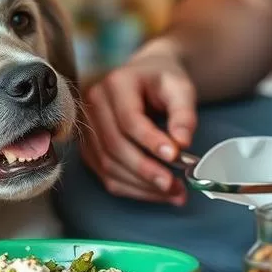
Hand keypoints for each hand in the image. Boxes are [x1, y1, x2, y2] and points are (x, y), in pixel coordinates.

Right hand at [80, 40, 196, 204]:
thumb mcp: (180, 88)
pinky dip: (132, 189)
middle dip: (146, 170)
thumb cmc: (162, 82)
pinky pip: (106, 175)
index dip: (150, 140)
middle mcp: (93, 105)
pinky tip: (156, 193)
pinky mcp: (89, 148)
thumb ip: (184, 113)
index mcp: (116, 84)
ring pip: (108, 165)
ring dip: (141, 185)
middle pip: (114, 145)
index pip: (129, 119)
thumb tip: (182, 143)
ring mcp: (87, 128)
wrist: (144, 78)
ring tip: (173, 192)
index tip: (174, 156)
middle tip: (174, 185)